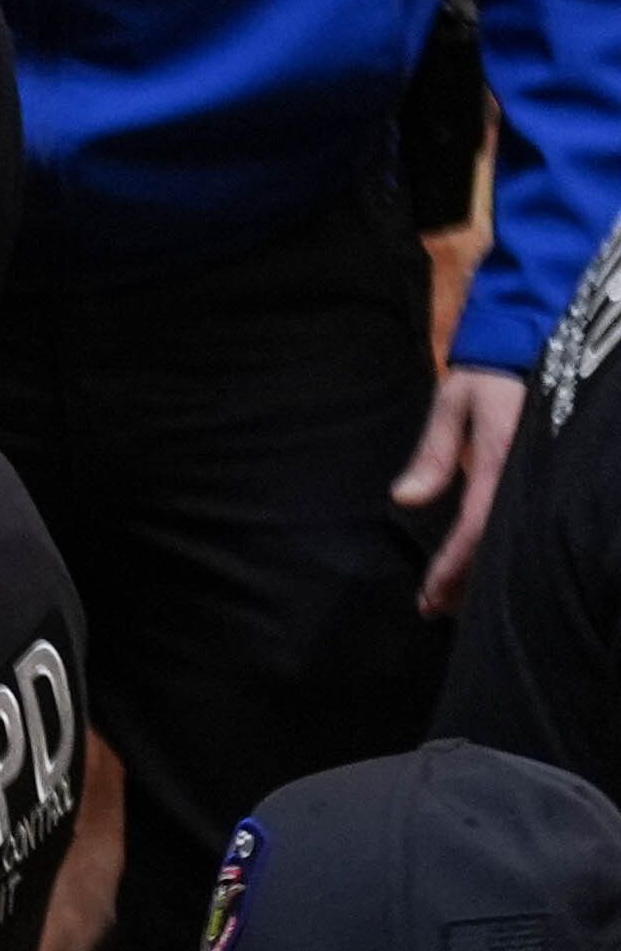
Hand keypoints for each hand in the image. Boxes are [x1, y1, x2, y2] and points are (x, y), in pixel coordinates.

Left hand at [405, 362, 525, 613]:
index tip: (430, 597)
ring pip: (515, 537)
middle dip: (468, 581)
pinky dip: (498, 545)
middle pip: (498, 542)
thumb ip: (433, 451)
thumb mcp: (455, 401)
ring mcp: (543, 475)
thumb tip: (402, 500)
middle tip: (435, 610)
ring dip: (483, 570)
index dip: (455, 565)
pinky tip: (484, 567)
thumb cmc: (490, 372)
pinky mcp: (548, 475)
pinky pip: (523, 519)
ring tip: (453, 601)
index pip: (477, 524)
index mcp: (503, 456)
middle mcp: (529, 472)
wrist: (537, 339)